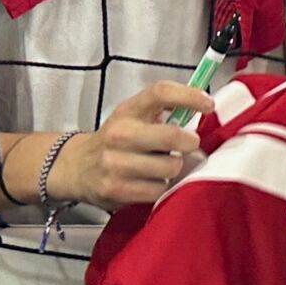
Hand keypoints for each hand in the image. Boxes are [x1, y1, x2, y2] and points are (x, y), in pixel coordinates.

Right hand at [48, 81, 211, 211]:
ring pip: (170, 167)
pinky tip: (152, 181)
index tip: (209, 105)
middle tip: (189, 144)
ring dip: (175, 167)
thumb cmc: (116, 138)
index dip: (189, 96)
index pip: (160, 93)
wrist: (76, 166)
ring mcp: (116, 163)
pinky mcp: (116, 190)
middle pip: (171, 136)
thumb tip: (205, 107)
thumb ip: (164, 110)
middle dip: (190, 142)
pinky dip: (161, 187)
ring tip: (165, 165)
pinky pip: (158, 191)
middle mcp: (120, 134)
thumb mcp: (134, 115)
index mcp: (128, 110)